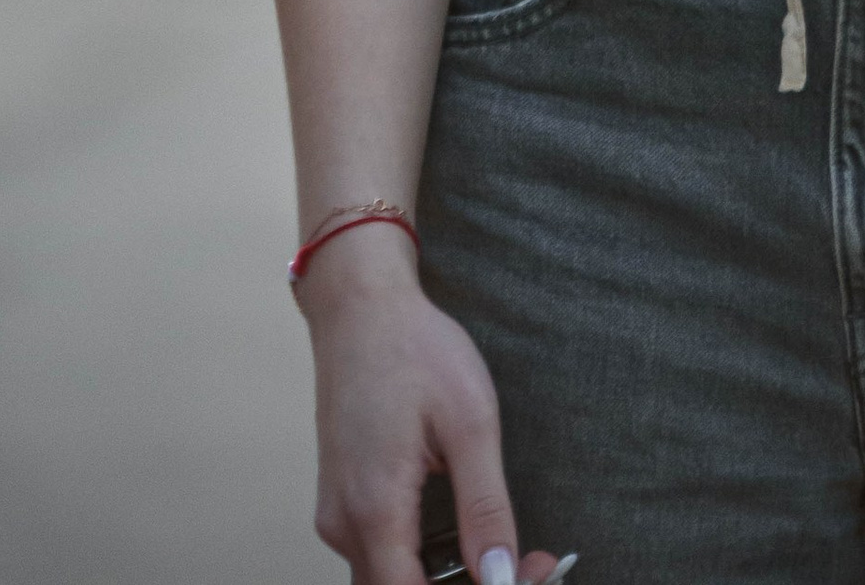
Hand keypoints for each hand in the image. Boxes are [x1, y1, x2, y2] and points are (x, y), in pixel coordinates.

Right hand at [298, 229, 568, 584]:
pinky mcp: (341, 502)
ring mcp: (337, 514)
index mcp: (374, 509)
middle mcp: (344, 524)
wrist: (360, 306)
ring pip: (389, 578)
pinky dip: (421, 558)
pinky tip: (462, 530)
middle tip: (527, 565)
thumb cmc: (416, 349)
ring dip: (444, 578)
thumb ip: (485, 507)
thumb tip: (501, 576)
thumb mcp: (470, 422)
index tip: (523, 576)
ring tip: (504, 551)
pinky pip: (378, 553)